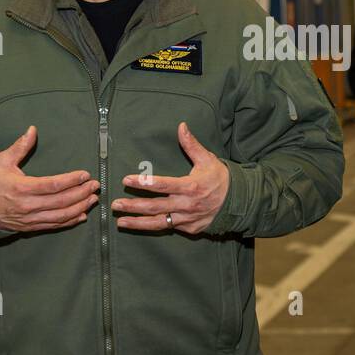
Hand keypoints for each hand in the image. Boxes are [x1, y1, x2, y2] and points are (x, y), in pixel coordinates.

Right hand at [0, 126, 100, 231]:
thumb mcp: (2, 161)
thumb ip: (20, 146)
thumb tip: (32, 129)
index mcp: (21, 188)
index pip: (52, 185)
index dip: (71, 180)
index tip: (85, 175)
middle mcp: (27, 205)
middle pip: (61, 201)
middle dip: (81, 193)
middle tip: (95, 186)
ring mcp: (30, 218)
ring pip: (60, 216)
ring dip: (80, 207)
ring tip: (93, 199)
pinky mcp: (31, 227)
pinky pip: (54, 225)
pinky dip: (70, 221)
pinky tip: (82, 215)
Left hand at [111, 122, 229, 234]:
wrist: (239, 202)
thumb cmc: (220, 178)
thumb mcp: (208, 159)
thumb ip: (191, 145)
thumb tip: (181, 126)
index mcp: (190, 186)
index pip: (160, 185)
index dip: (142, 183)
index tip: (126, 181)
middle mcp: (186, 205)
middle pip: (154, 207)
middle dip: (132, 206)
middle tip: (115, 205)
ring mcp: (187, 219)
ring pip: (158, 223)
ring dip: (138, 223)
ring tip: (120, 222)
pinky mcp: (189, 228)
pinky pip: (170, 227)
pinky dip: (155, 226)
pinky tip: (141, 225)